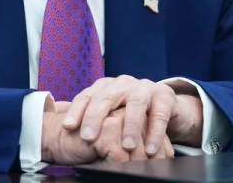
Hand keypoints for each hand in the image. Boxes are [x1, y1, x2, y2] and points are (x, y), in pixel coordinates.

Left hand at [60, 75, 202, 156]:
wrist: (166, 107)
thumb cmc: (131, 112)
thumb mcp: (112, 114)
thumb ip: (94, 120)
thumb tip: (65, 131)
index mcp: (106, 86)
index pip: (87, 96)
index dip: (76, 111)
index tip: (67, 127)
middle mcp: (123, 83)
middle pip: (106, 97)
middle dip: (95, 117)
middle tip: (88, 138)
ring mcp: (144, 87)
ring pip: (135, 104)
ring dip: (130, 126)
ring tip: (126, 146)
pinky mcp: (165, 96)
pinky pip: (159, 114)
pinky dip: (155, 132)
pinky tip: (150, 148)